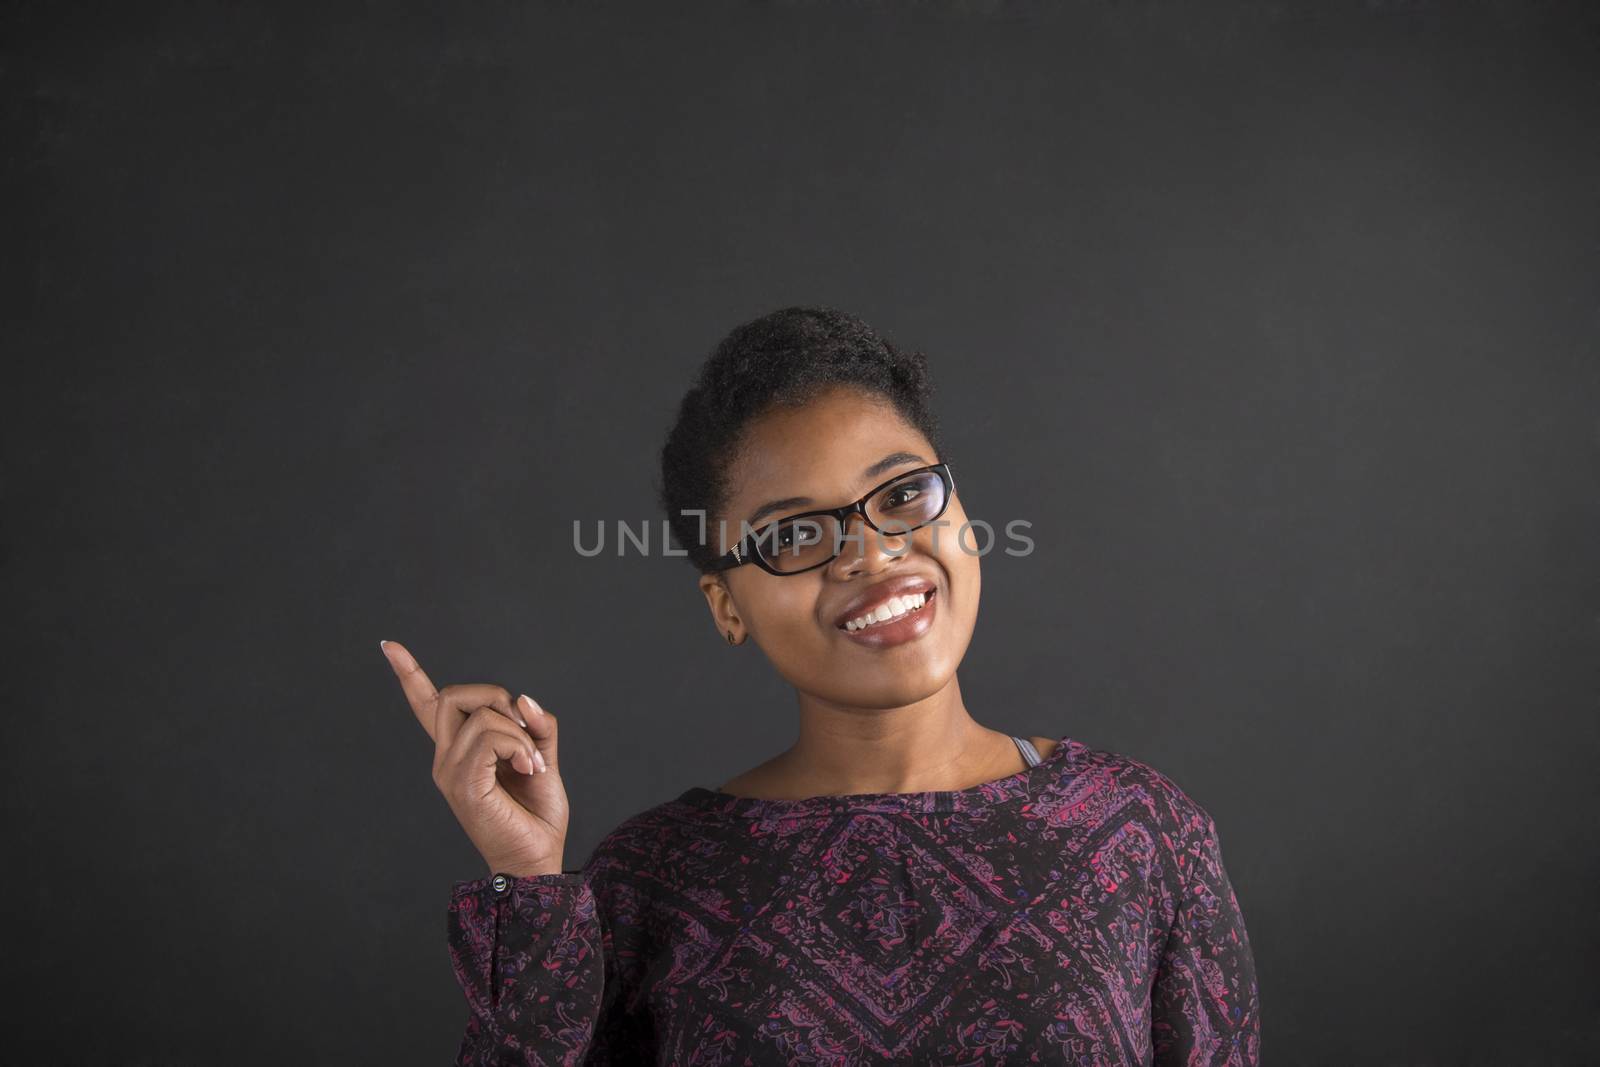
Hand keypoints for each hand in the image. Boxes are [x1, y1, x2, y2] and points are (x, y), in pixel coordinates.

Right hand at [381, 640, 568, 877]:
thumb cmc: (536, 813)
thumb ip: (535, 725)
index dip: (409, 673)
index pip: (427, 705)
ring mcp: (450, 771)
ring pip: (482, 714)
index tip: (388, 645)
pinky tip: (529, 769)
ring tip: (532, 763)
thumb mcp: (542, 757)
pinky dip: (519, 746)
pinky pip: (490, 737)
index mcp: (459, 750)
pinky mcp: (463, 783)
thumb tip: (523, 698)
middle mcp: (446, 758)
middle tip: (524, 731)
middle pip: (454, 694)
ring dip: (520, 733)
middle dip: (497, 697)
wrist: (538, 856)